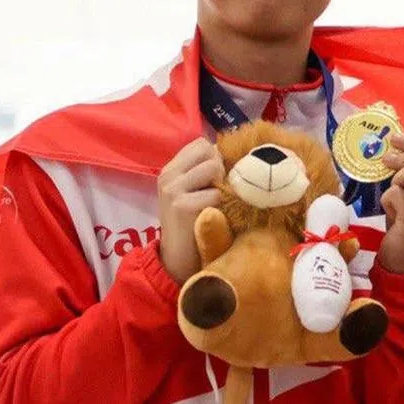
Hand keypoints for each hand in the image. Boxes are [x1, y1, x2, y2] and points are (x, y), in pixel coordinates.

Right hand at [157, 137, 224, 283]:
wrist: (176, 260)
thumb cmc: (191, 223)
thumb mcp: (192, 192)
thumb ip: (204, 172)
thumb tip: (235, 153)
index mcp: (171, 169)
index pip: (201, 143)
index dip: (215, 156)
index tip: (218, 177)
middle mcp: (168, 175)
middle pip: (208, 150)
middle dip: (220, 167)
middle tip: (218, 190)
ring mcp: (173, 189)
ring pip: (213, 167)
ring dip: (222, 184)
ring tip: (216, 202)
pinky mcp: (181, 205)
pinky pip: (215, 193)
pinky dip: (222, 204)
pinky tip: (216, 215)